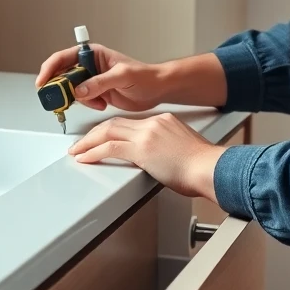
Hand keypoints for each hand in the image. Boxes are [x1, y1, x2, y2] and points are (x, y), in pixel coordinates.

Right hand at [34, 44, 167, 111]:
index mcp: (92, 54)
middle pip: (62, 75)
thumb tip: (80, 90)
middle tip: (62, 99)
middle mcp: (89, 66)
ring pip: (70, 90)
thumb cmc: (145, 76)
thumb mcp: (122, 76)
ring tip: (95, 102)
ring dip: (77, 99)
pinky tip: (101, 104)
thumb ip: (100, 82)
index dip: (49, 69)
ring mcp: (91, 80)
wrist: (156, 90)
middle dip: (60, 88)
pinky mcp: (95, 93)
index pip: (63, 58)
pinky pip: (80, 100)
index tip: (43, 82)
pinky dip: (87, 105)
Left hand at [67, 113, 222, 199]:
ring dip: (88, 142)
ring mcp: (146, 135)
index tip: (100, 137)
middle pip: (114, 123)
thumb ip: (167, 148)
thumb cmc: (203, 167)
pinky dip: (94, 152)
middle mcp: (153, 123)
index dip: (110, 130)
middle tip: (80, 144)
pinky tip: (85, 158)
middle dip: (93, 134)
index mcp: (163, 121)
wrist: (211, 169)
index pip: (129, 121)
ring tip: (77, 151)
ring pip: (107, 132)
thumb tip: (159, 160)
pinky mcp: (142, 150)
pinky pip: (110, 148)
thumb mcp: (182, 149)